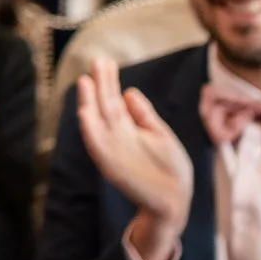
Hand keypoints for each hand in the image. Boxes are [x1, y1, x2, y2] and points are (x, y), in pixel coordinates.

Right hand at [78, 58, 195, 259]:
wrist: (175, 200)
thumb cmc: (170, 169)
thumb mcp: (160, 134)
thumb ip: (144, 115)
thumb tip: (129, 91)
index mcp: (128, 128)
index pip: (114, 100)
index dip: (110, 82)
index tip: (106, 62)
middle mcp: (117, 136)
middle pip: (105, 105)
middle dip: (101, 84)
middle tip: (97, 60)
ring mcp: (113, 149)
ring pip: (97, 121)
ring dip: (89, 102)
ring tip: (85, 80)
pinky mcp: (111, 165)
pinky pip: (97, 145)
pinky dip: (89, 129)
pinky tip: (85, 112)